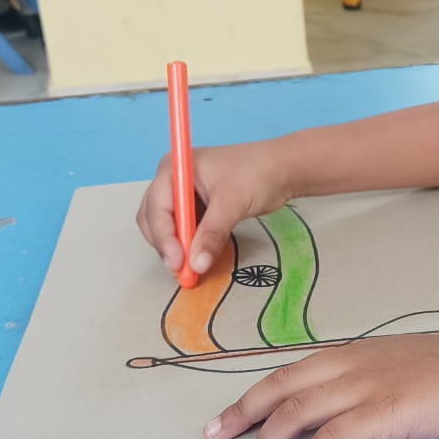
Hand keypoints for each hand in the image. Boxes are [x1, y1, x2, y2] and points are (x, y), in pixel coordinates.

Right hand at [135, 139, 294, 276]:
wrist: (284, 169)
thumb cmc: (258, 174)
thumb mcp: (232, 203)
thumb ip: (212, 234)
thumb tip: (196, 264)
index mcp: (174, 168)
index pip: (157, 207)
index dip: (164, 237)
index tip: (177, 262)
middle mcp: (173, 179)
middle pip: (154, 219)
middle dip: (166, 244)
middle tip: (182, 270)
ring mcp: (184, 194)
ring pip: (167, 228)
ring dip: (176, 247)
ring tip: (190, 268)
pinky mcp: (197, 207)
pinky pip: (184, 230)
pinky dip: (188, 245)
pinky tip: (199, 257)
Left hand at [203, 334, 438, 438]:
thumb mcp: (402, 367)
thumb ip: (369, 382)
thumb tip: (341, 412)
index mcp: (356, 353)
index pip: (291, 373)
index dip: (255, 396)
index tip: (229, 418)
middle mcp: (352, 365)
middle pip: (281, 390)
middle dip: (242, 417)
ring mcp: (366, 387)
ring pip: (296, 415)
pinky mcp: (384, 412)